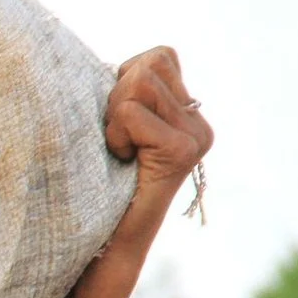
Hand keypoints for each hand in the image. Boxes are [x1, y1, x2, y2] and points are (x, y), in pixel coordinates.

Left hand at [99, 47, 214, 262]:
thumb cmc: (98, 183)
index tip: (118, 120)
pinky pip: (132, 111)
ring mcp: (196, 136)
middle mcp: (199, 122)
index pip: (159, 57)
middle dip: (117, 93)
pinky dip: (115, 132)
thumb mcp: (113, 127)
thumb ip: (125, 94)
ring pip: (139, 82)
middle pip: (150, 63)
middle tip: (115, 136)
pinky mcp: (183, 150)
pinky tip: (122, 160)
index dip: (125, 78)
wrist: (109, 240)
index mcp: (187, 113)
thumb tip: (114, 65)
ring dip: (114, 113)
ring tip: (118, 148)